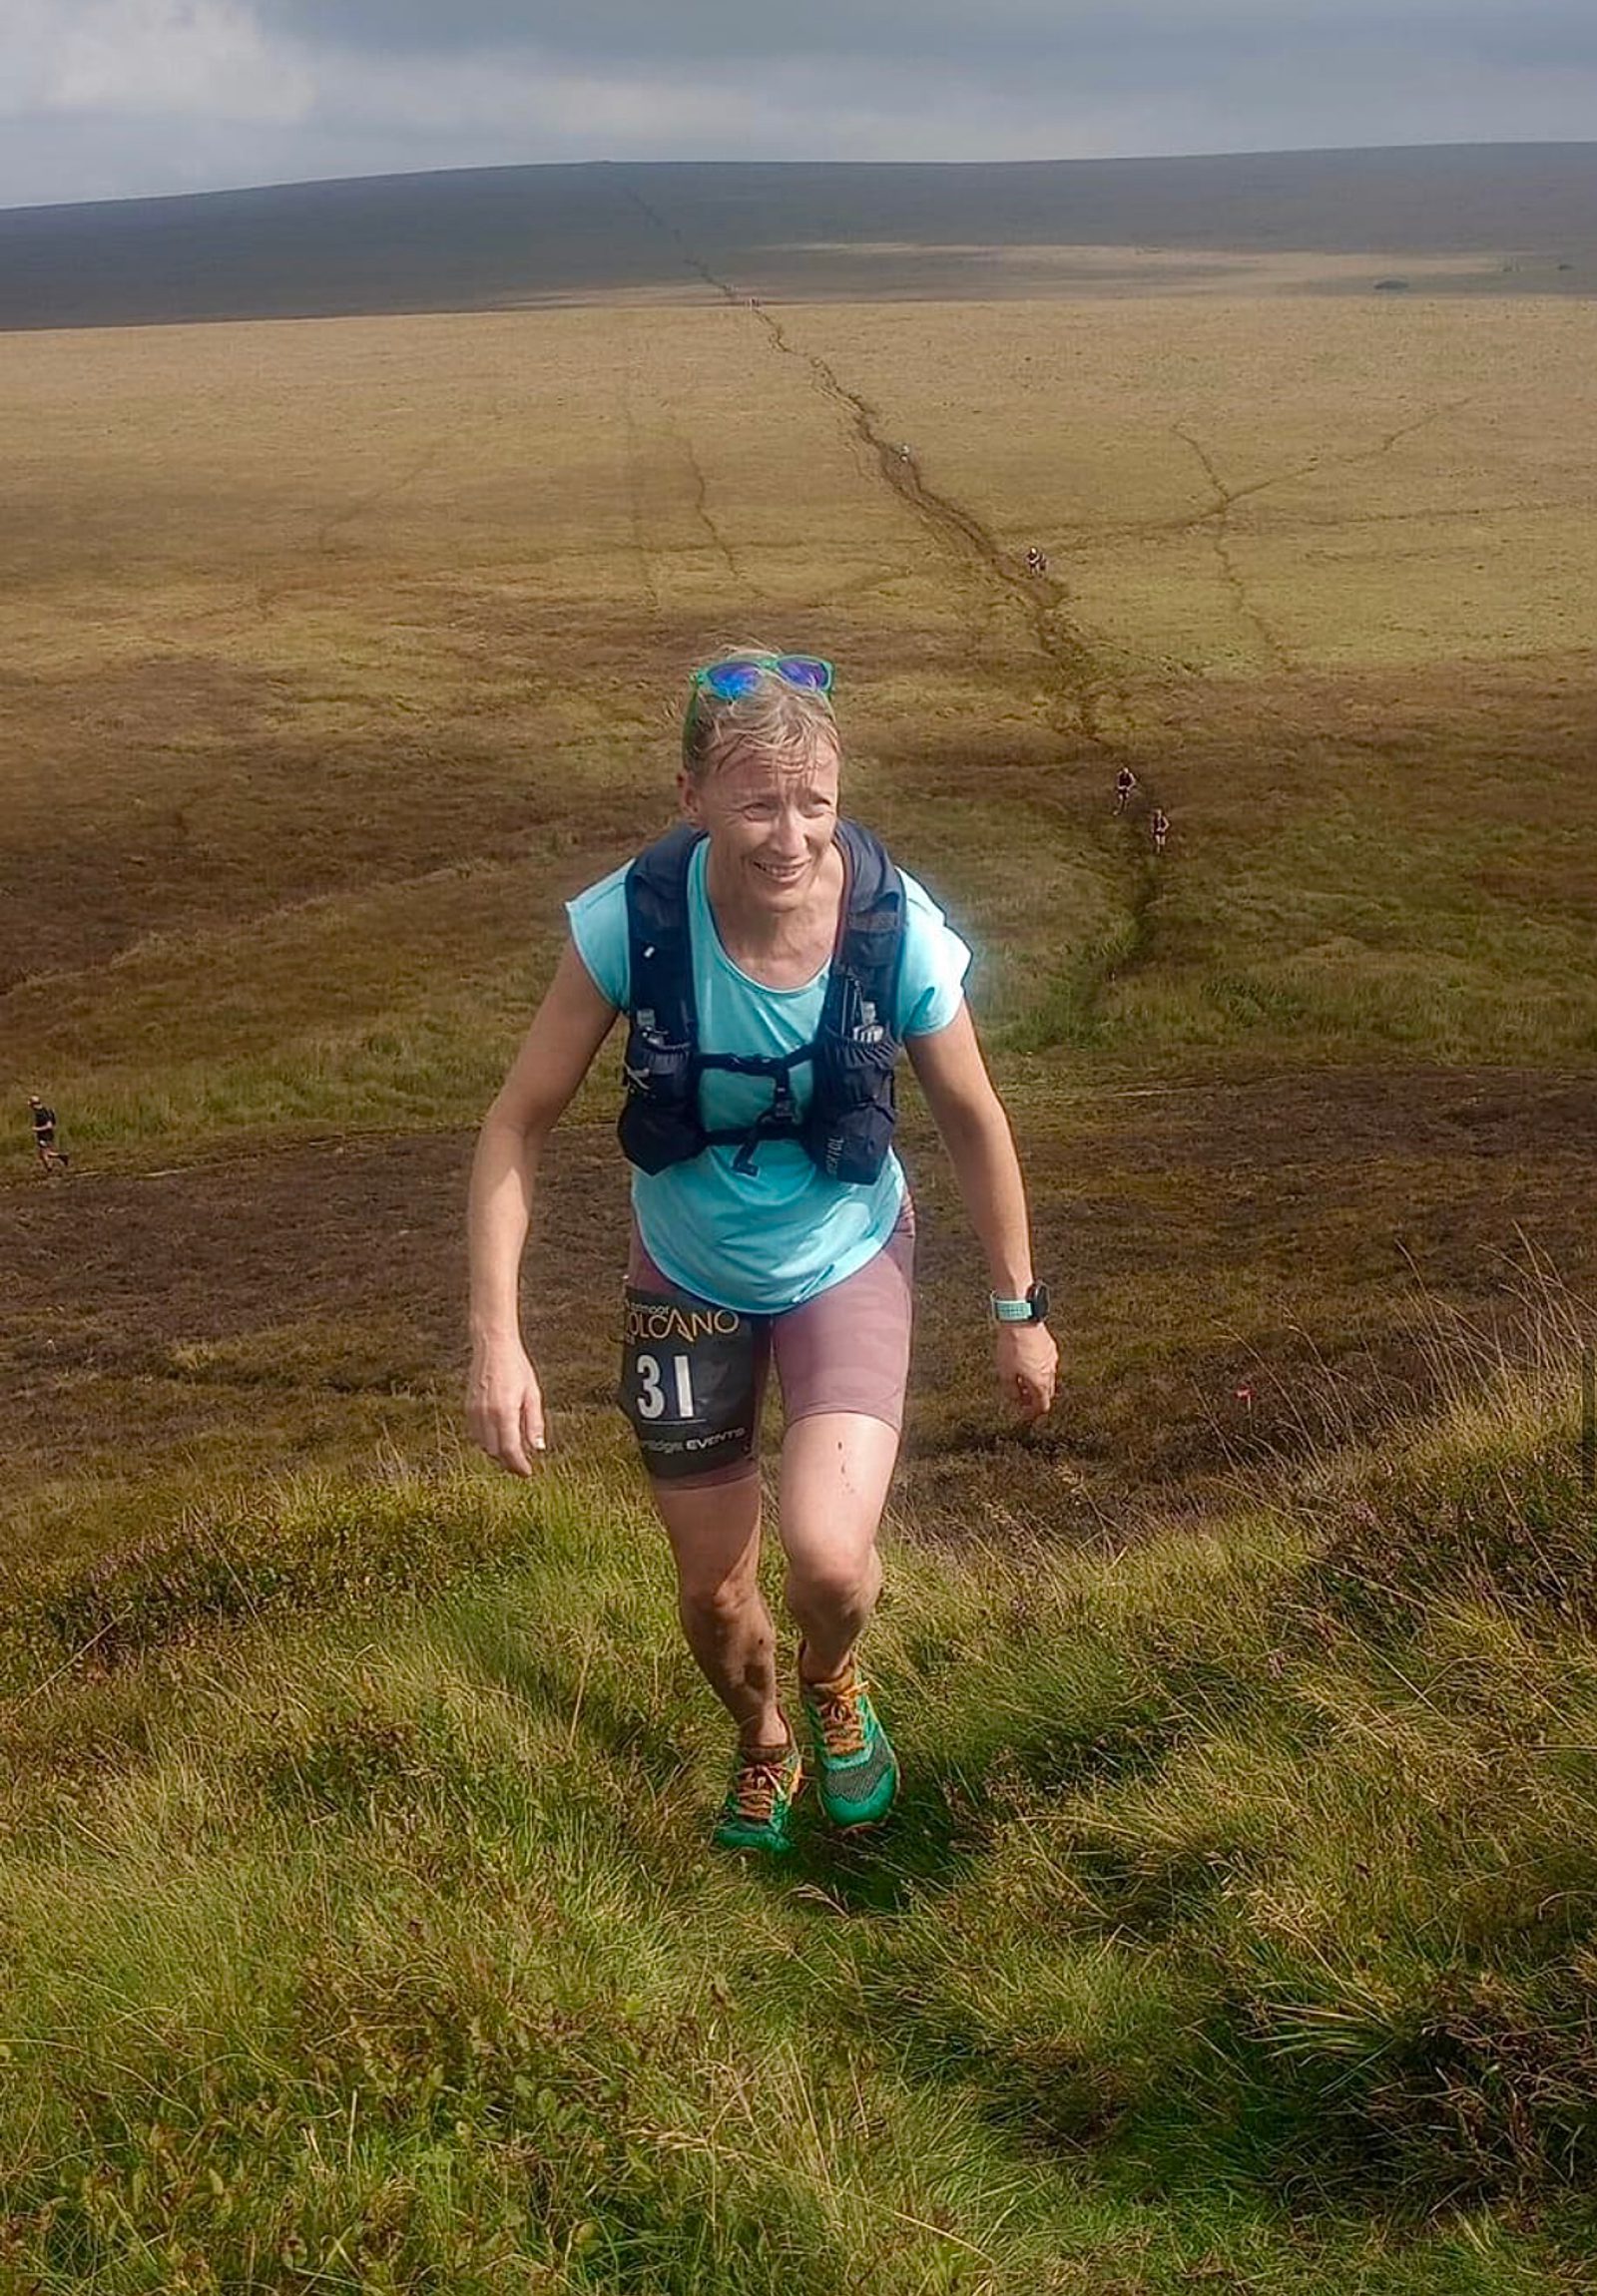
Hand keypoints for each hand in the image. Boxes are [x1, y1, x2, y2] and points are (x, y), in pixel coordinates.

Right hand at [466, 1338, 546, 1475]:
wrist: (493, 1347)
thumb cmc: (516, 1368)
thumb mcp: (533, 1394)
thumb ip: (534, 1423)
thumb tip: (538, 1448)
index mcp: (505, 1412)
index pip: (510, 1450)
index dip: (519, 1465)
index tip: (527, 1472)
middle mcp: (486, 1415)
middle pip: (496, 1452)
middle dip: (509, 1462)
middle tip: (522, 1464)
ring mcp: (474, 1412)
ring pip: (484, 1445)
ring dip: (498, 1452)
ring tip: (513, 1450)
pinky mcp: (468, 1408)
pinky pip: (476, 1434)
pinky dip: (487, 1441)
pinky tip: (499, 1436)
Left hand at [994, 1322, 1056, 1423]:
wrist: (1021, 1319)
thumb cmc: (1011, 1346)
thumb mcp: (1005, 1373)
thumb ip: (1011, 1391)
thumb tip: (1016, 1400)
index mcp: (1040, 1383)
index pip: (1042, 1406)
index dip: (1033, 1413)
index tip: (1025, 1414)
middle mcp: (1050, 1373)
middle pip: (1046, 1394)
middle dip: (1035, 1398)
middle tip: (1022, 1398)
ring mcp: (1052, 1359)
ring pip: (1047, 1378)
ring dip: (1036, 1383)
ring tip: (1021, 1379)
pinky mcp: (1051, 1347)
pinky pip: (1047, 1364)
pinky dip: (1038, 1369)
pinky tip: (1026, 1362)